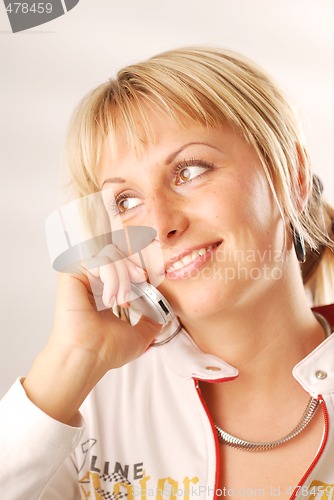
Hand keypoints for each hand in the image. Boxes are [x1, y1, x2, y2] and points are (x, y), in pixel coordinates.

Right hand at [23, 250, 161, 423]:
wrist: (89, 356)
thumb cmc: (107, 350)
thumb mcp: (138, 335)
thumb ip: (150, 323)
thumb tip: (162, 316)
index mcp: (102, 290)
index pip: (120, 262)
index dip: (135, 265)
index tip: (146, 277)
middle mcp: (90, 281)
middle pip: (116, 252)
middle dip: (133, 267)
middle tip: (140, 282)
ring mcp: (81, 276)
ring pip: (110, 254)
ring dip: (123, 276)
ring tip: (121, 300)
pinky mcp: (71, 273)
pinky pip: (100, 260)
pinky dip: (112, 278)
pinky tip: (108, 300)